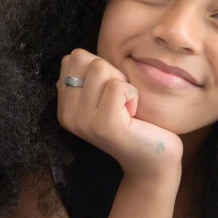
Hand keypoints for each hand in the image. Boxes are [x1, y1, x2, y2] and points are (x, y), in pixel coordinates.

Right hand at [57, 49, 181, 178]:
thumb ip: (88, 79)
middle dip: (108, 71)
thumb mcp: (104, 98)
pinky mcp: (104, 125)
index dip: (97, 66)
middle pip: (82, 58)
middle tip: (118, 99)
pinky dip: (132, 94)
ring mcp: (84, 121)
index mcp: (65, 107)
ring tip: (125, 107)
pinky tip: (133, 114)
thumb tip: (75, 56)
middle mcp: (68, 115)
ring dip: (122, 83)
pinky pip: (117, 86)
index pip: (71, 58)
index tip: (108, 92)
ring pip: (99, 68)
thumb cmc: (135, 123)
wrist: (152, 161)